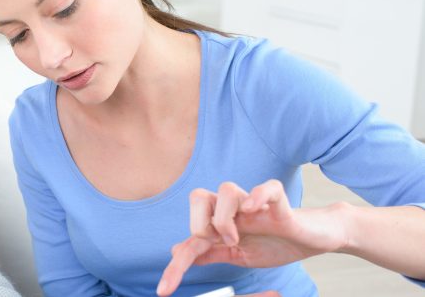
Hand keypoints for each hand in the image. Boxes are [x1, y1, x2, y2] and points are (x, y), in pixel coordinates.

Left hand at [156, 180, 348, 295]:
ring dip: (224, 217)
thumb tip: (178, 251)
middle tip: (215, 243)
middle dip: (198, 223)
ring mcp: (255, 205)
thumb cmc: (274, 244)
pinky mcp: (279, 203)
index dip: (176, 266)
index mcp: (222, 223)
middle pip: (198, 196)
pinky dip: (257, 196)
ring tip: (236, 237)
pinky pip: (267, 188)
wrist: (312, 240)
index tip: (164, 290)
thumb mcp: (237, 255)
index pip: (191, 237)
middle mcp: (234, 210)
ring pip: (226, 189)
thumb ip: (210, 253)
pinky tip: (252, 210)